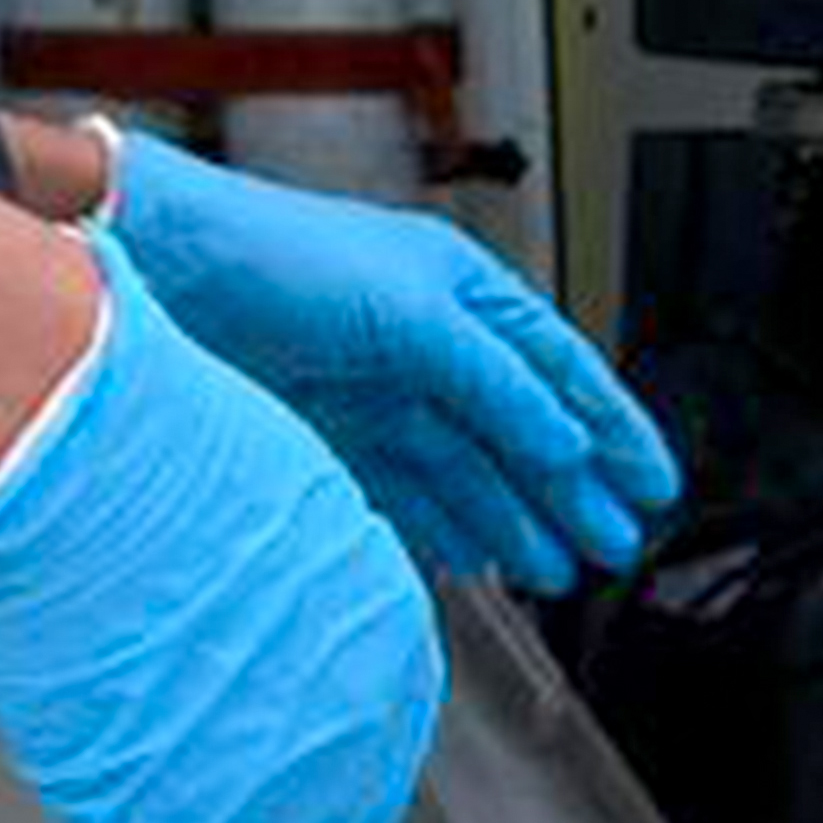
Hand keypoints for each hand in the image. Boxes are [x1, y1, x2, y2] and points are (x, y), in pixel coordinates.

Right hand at [0, 243, 446, 822]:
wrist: (68, 454)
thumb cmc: (140, 441)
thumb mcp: (261, 500)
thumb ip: (271, 586)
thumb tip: (234, 618)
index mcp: (384, 633)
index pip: (370, 744)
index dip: (318, 783)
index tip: (288, 802)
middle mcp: (352, 727)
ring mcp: (272, 798)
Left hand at [95, 135, 680, 586]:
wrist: (171, 271)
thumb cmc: (282, 254)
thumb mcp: (420, 314)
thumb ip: (498, 386)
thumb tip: (561, 443)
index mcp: (464, 292)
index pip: (563, 371)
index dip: (614, 430)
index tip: (651, 484)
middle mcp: (427, 339)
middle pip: (521, 429)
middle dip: (572, 490)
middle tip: (610, 545)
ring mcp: (380, 386)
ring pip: (468, 467)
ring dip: (515, 518)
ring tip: (552, 568)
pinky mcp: (331, 427)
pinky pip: (408, 487)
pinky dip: (445, 523)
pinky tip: (472, 553)